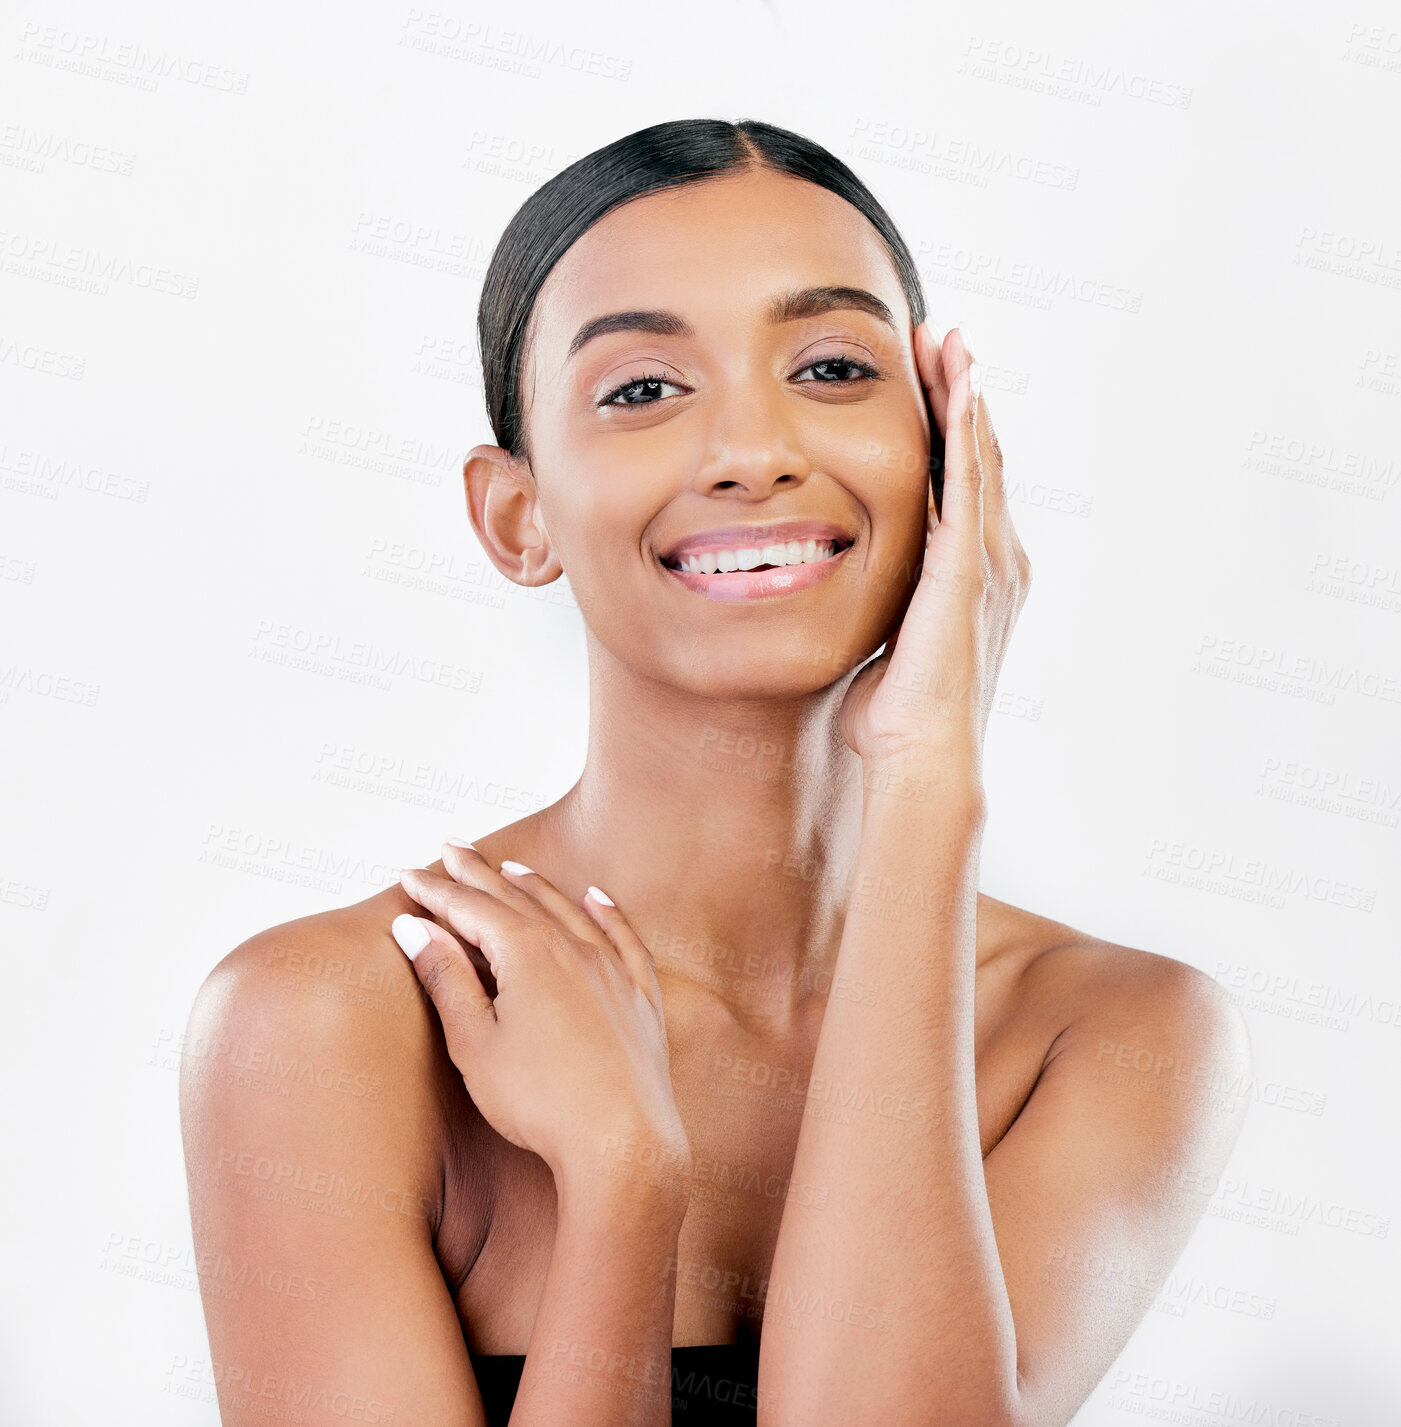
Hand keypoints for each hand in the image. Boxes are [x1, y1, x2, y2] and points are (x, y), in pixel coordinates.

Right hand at [392, 844, 691, 1193]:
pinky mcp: (641, 996)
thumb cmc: (539, 1101)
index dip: (436, 891)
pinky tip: (595, 896)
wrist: (623, 1142)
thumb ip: (446, 979)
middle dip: (477, 874)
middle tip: (450, 848)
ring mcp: (612, 969)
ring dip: (534, 886)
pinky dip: (605, 911)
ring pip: (567, 910)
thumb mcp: (475, 1043)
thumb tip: (414, 927)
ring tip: (509, 868)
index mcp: (527, 953)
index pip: (470, 908)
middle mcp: (573, 947)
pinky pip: (622, 936)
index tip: (407, 875)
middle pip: (515, 898)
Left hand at [838, 324, 1029, 771]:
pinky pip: (972, 481)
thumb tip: (846, 607)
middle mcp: (995, 560)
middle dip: (962, 397)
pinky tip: (963, 386)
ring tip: (953, 342)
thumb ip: (877, 612)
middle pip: (980, 459)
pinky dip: (968, 430)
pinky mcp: (970, 566)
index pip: (963, 488)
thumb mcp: (884, 645)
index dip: (951, 435)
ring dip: (966, 395)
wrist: (921, 755)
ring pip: (981, 457)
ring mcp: (989, 561)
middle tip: (946, 340)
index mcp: (973, 578)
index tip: (932, 387)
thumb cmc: (894, 717)